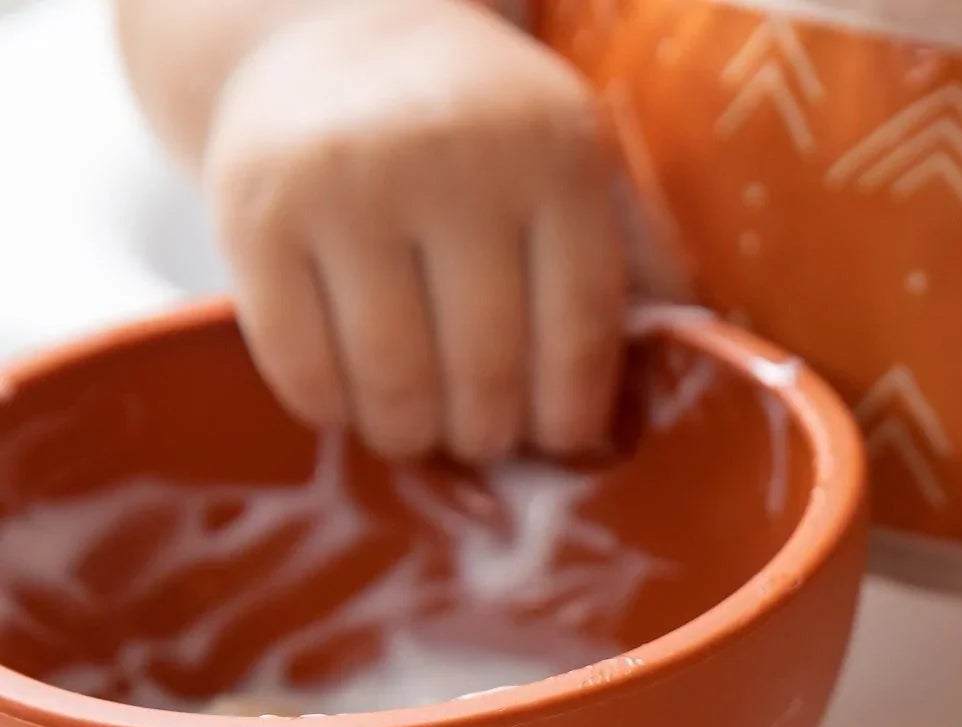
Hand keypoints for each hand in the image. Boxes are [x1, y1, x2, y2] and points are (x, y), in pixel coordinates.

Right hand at [204, 0, 626, 461]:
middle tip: (481, 433)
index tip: (558, 438)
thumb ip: (637, 261)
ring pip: (395, 385)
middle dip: (489, 433)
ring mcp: (345, 180)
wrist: (333, 34)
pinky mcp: (254, 208)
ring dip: (412, 435)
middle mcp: (451, 157)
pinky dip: (332, 409)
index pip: (580, 334)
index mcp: (553, 152)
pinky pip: (303, 367)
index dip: (571, 415)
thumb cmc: (481, 137)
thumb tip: (694, 364)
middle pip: (486, 374)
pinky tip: (349, 396)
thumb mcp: (574, 166)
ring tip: (419, 425)